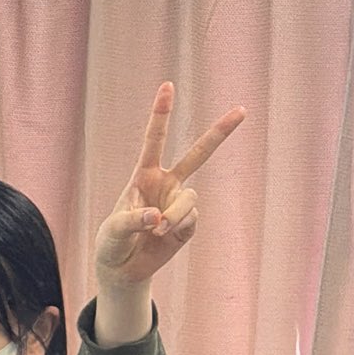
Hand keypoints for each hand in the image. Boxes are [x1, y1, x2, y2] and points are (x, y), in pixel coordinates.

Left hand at [95, 83, 244, 305]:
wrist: (121, 268)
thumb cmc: (111, 243)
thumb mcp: (114, 230)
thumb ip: (134, 220)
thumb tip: (159, 218)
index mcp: (144, 175)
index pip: (155, 140)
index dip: (162, 113)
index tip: (167, 86)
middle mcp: (166, 184)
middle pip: (198, 154)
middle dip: (220, 132)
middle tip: (243, 110)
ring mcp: (179, 203)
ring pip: (190, 199)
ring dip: (175, 214)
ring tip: (158, 229)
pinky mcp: (188, 224)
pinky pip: (191, 220)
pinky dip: (177, 228)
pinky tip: (164, 237)